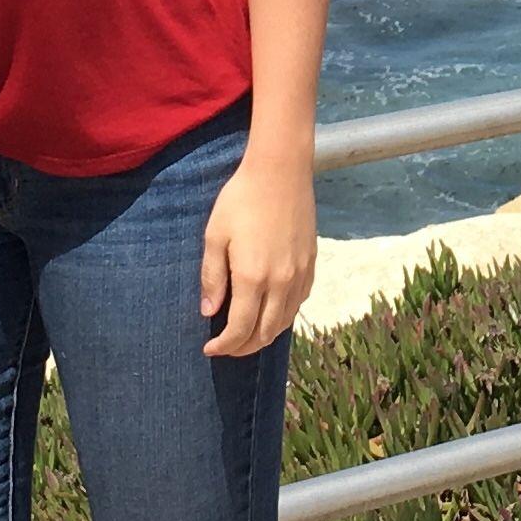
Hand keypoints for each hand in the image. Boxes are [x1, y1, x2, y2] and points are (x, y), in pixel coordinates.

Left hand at [199, 152, 316, 360]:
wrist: (280, 171)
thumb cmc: (241, 199)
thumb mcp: (215, 236)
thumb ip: (212, 277)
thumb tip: (209, 312)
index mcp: (253, 278)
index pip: (240, 329)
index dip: (224, 346)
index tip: (209, 349)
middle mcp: (281, 282)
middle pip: (265, 333)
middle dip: (243, 347)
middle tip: (226, 347)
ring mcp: (300, 274)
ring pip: (285, 322)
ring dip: (264, 336)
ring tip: (246, 335)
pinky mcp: (311, 264)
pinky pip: (299, 303)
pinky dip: (283, 317)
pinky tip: (271, 312)